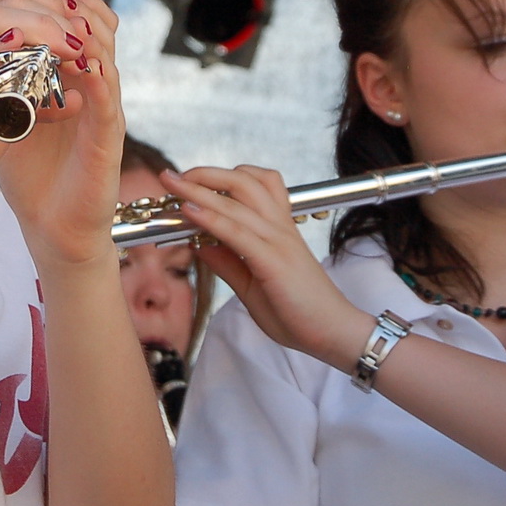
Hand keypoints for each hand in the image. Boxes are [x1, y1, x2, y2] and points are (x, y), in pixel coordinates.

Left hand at [0, 0, 124, 265]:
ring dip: (91, 38)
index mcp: (75, 89)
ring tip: (70, 17)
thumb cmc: (38, 180)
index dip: (65, 8)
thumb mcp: (16, 120)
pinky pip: (109, 104)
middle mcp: (96, 98)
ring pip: (109, 63)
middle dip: (82, 11)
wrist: (54, 230)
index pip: (79, 34)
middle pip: (102, 37)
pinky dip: (100, 81)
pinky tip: (86, 65)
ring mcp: (105, 119)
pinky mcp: (107, 145)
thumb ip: (9, 87)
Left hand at [159, 166, 371, 366]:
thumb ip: (227, 262)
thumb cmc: (298, 310)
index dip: (218, 178)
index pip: (253, 185)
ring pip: (236, 201)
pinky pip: (237, 232)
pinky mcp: (273, 260)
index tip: (187, 181)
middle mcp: (279, 227)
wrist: (333, 332)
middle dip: (205, 173)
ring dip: (199, 189)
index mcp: (278, 229)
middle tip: (173, 177)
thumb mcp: (251, 285)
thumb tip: (198, 244)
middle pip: (243, 181)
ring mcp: (278, 241)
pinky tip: (189, 211)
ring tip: (172, 184)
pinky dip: (210, 217)